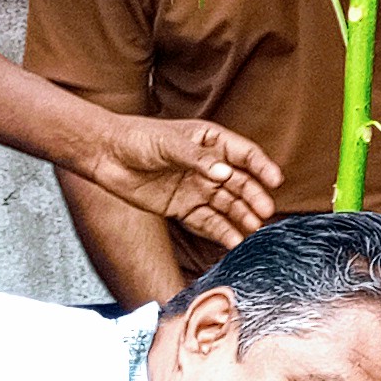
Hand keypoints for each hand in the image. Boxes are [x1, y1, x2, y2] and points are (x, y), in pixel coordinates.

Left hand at [98, 116, 280, 246]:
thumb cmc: (137, 139)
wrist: (105, 155)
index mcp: (210, 142)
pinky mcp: (183, 208)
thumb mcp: (168, 143)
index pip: (244, 154)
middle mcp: (208, 166)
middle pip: (239, 184)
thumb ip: (197, 159)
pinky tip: (234, 242)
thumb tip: (223, 173)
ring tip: (254, 232)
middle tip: (264, 212)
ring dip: (241, 218)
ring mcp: (197, 188)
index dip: (261, 166)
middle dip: (253, 198)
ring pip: (227, 206)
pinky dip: (221, 232)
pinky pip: (207, 222)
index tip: (275, 180)